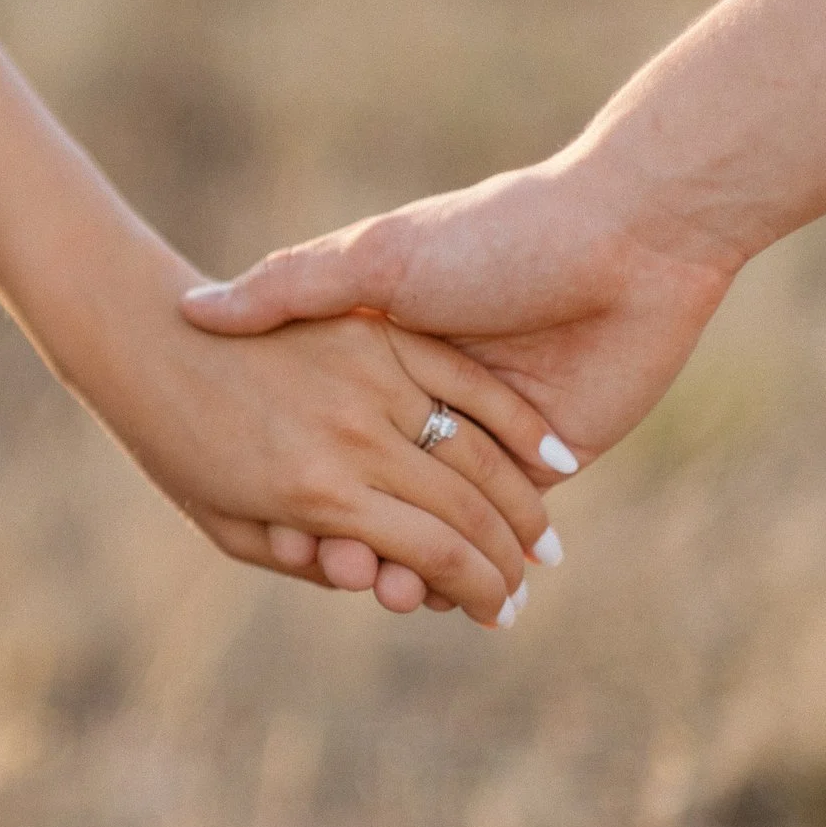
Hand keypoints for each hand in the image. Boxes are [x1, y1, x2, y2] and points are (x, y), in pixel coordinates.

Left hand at [65, 285, 562, 626]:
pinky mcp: (378, 330)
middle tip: (527, 588)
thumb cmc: (172, 444)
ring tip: (544, 540)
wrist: (140, 335)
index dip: (477, 591)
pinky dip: (516, 421)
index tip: (498, 613)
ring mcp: (371, 377)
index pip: (432, 556)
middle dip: (508, 560)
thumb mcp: (229, 527)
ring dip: (524, 502)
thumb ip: (311, 558)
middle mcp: (354, 438)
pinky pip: (466, 380)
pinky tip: (554, 455)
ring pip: (478, 449)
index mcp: (318, 496)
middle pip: (466, 510)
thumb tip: (382, 576)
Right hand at [179, 158, 738, 599]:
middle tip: (337, 573)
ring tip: (385, 592)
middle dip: (352, 541)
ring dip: (404, 566)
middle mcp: (427, 400)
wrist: (629, 236)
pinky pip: (495, 532)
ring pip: (429, 524)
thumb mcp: (375, 256)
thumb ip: (289, 287)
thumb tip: (196, 308)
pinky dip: (461, 568)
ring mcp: (486, 437)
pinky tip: (431, 592)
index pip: (322, 438)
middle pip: (375, 492)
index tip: (275, 521)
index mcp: (380, 352)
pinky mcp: (546, 464)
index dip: (295, 484)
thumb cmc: (491, 234)